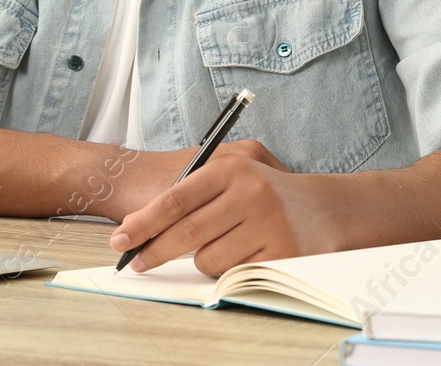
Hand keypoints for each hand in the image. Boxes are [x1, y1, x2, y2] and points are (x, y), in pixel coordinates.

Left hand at [108, 147, 361, 276]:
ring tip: (221, 243)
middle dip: (155, 251)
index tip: (120, 240)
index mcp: (230, 167)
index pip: (175, 200)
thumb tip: (136, 225)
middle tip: (137, 262)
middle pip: (186, 233)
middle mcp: (250, 192)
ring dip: (201, 259)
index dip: (143, 223)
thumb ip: (189, 192)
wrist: (321, 208)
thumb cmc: (261, 192)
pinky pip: (233, 273)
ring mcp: (268, 222)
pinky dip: (228, 269)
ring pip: (207, 259)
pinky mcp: (282, 252)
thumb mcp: (228, 177)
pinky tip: (243, 252)